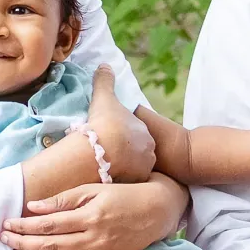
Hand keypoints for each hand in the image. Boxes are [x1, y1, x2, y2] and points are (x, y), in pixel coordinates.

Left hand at [1, 177, 186, 249]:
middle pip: (50, 245)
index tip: (7, 224)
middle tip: (4, 240)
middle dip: (23, 243)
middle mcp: (95, 238)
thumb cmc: (123, 196)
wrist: (156, 213)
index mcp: (91, 216)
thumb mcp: (94, 189)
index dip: (24, 226)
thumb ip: (63, 199)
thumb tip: (33, 207)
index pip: (49, 224)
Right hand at [86, 64, 154, 182]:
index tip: (109, 139)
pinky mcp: (133, 185)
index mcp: (144, 133)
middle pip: (135, 154)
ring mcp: (142, 170)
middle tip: (105, 156)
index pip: (134, 135)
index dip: (121, 137)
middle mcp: (148, 152)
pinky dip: (117, 183)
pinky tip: (104, 182)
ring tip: (103, 170)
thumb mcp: (105, 98)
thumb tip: (104, 64)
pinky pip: (125, 184)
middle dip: (123, 155)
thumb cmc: (105, 124)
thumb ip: (105, 81)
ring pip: (131, 171)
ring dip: (121, 171)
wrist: (101, 152)